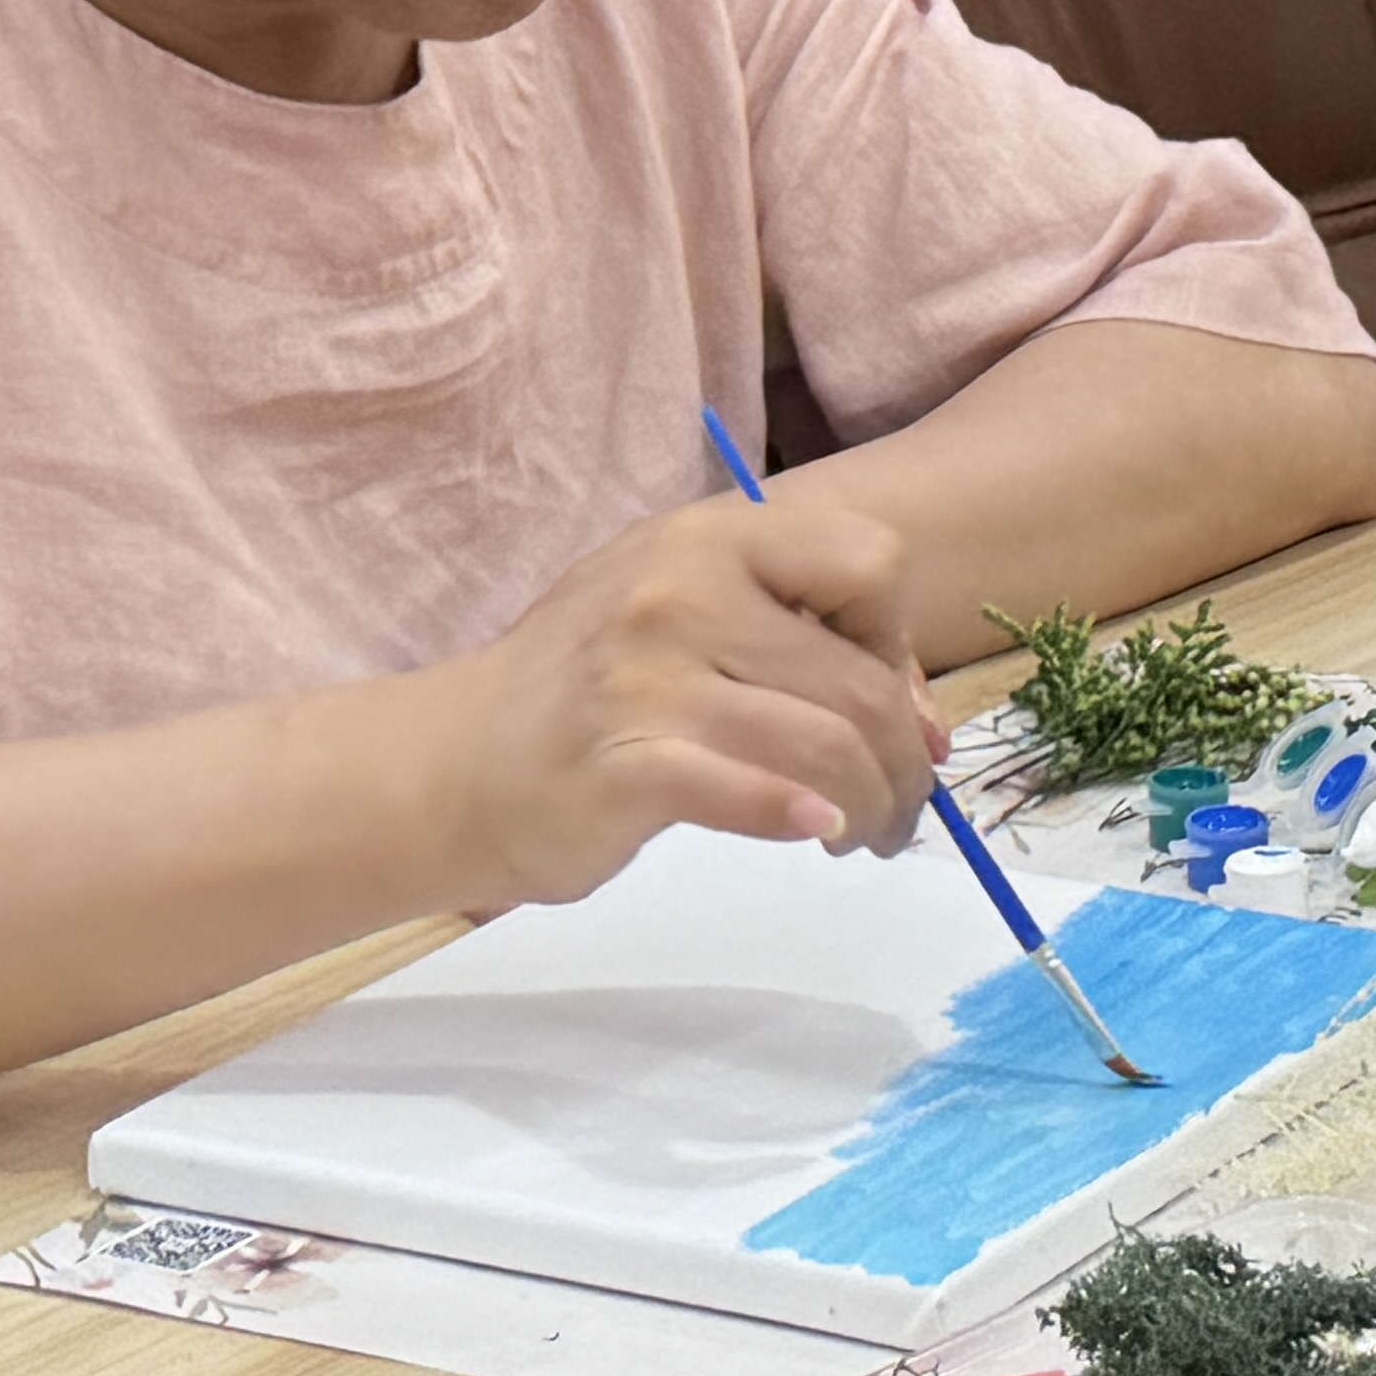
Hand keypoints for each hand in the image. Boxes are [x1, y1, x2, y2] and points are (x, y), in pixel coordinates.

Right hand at [419, 490, 942, 909]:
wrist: (451, 766)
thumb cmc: (591, 694)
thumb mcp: (690, 622)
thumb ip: (799, 645)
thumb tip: (925, 726)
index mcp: (709, 539)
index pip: (872, 562)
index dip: (897, 642)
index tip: (884, 703)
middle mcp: (681, 592)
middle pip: (862, 680)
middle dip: (903, 760)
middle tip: (902, 808)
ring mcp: (647, 678)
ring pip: (826, 743)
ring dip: (873, 806)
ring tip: (868, 836)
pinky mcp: (624, 765)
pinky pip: (745, 792)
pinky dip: (798, 817)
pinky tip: (817, 832)